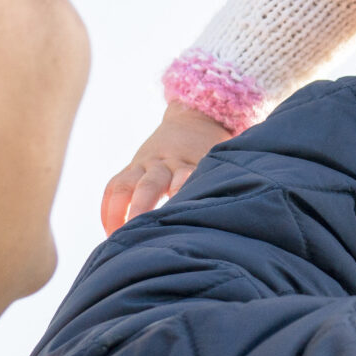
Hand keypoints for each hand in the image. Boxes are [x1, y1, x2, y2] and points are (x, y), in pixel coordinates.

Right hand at [102, 103, 232, 232]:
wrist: (196, 118)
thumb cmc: (216, 153)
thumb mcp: (225, 163)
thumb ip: (228, 185)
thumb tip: (247, 215)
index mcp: (193, 161)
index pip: (186, 178)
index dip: (181, 195)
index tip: (180, 218)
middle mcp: (167, 162)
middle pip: (151, 183)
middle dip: (144, 208)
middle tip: (139, 233)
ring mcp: (147, 163)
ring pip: (128, 185)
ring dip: (122, 211)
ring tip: (118, 238)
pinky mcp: (133, 166)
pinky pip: (114, 186)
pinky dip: (109, 208)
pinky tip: (109, 230)